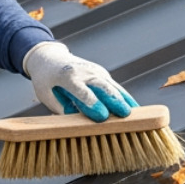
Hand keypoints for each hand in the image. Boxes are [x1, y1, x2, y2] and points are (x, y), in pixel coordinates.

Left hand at [22, 41, 137, 121]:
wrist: (50, 57)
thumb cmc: (46, 80)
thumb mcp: (46, 95)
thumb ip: (62, 109)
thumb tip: (78, 126)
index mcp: (66, 76)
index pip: (82, 91)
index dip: (92, 104)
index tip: (102, 117)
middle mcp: (84, 71)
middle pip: (102, 87)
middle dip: (114, 101)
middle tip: (125, 115)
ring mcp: (95, 71)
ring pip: (113, 86)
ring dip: (125, 100)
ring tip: (138, 114)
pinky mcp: (103, 74)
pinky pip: (116, 87)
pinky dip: (126, 98)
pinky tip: (135, 109)